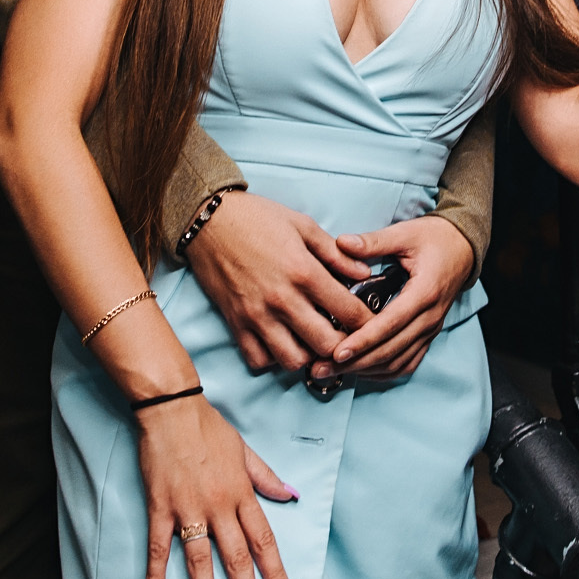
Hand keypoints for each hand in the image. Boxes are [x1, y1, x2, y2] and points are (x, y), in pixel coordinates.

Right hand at [137, 395, 296, 578]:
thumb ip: (265, 477)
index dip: (274, 571)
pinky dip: (156, 575)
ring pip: (199, 560)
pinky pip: (159, 547)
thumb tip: (290, 494)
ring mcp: (188, 508)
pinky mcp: (161, 507)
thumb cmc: (208, 427)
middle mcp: (218, 506)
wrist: (172, 409)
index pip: (262, 539)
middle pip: (236, 557)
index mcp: (241, 493)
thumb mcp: (244, 450)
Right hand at [185, 191, 374, 372]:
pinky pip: (258, 360)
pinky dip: (273, 359)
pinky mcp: (236, 324)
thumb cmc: (257, 218)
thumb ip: (336, 254)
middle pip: (326, 345)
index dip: (367, 322)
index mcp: (304, 272)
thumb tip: (364, 273)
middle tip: (345, 336)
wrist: (208, 220)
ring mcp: (257, 316)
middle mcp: (282, 300)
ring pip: (293, 360)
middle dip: (342, 345)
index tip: (370, 322)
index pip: (348, 312)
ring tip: (312, 340)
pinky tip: (282, 342)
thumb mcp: (303, 225)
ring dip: (309, 355)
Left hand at [312, 216, 472, 381]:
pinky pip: (407, 362)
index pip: (391, 323)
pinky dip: (383, 371)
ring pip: (398, 362)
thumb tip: (341, 242)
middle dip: (356, 362)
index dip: (364, 340)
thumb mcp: (404, 233)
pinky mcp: (427, 335)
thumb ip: (373, 241)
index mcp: (424, 292)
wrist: (462, 249)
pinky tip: (360, 371)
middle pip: (391, 350)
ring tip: (333, 371)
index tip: (338, 351)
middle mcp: (430, 317)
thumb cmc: (433, 239)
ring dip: (366, 370)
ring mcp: (430, 329)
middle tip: (322, 367)